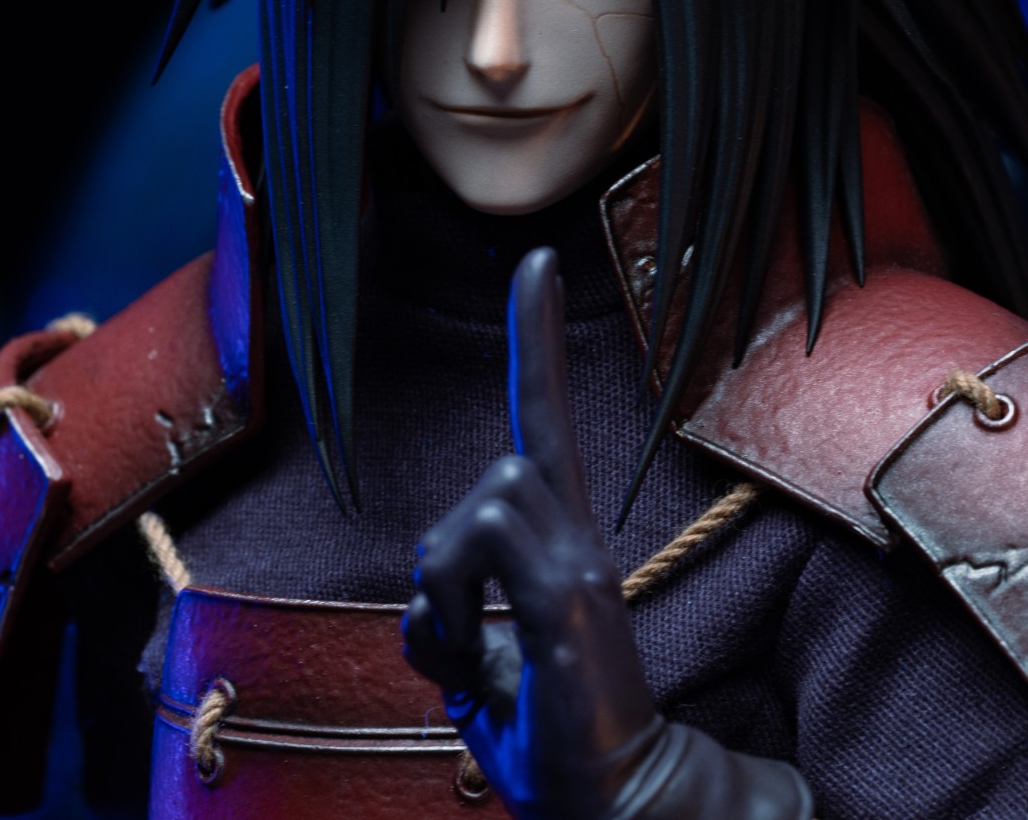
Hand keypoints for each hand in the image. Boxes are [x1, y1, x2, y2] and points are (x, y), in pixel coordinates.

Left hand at [402, 246, 812, 819]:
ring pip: (485, 498)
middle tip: (466, 645)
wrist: (605, 799)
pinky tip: (483, 661)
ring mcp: (582, 564)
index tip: (536, 261)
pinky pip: (484, 543)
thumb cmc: (544, 736)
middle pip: (495, 471)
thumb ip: (452, 615)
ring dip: (449, 590)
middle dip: (447, 561)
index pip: (544, 420)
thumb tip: (422, 599)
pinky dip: (458, 607)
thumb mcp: (478, 665)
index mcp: (558, 545)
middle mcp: (577, 540)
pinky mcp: (575, 597)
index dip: (536, 342)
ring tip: (477, 659)